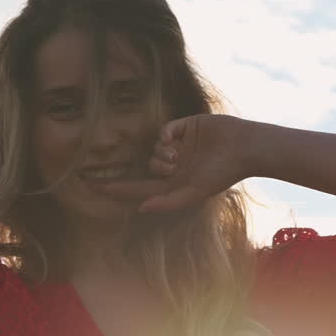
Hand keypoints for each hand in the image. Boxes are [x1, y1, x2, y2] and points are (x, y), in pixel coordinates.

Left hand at [97, 114, 254, 213]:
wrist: (244, 148)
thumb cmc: (223, 174)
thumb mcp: (195, 193)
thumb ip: (168, 202)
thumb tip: (140, 208)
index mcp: (175, 184)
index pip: (140, 188)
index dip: (117, 188)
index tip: (91, 186)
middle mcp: (175, 165)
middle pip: (148, 167)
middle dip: (154, 167)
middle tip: (170, 166)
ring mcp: (178, 146)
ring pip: (154, 150)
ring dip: (162, 154)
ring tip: (179, 157)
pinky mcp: (183, 127)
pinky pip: (163, 132)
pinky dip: (165, 137)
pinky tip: (176, 142)